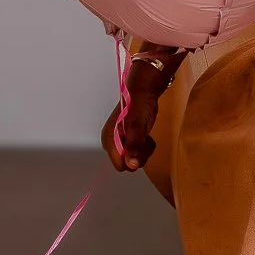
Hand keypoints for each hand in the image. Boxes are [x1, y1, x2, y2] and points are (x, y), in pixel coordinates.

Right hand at [101, 43, 185, 172]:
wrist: (144, 90)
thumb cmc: (140, 102)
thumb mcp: (139, 124)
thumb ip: (134, 144)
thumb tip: (131, 164)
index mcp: (109, 139)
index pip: (120, 165)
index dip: (133, 158)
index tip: (140, 145)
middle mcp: (112, 143)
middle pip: (128, 164)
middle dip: (140, 154)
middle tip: (145, 138)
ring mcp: (120, 142)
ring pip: (134, 159)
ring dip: (143, 150)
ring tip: (145, 135)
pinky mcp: (127, 140)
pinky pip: (138, 153)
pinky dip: (145, 147)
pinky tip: (145, 135)